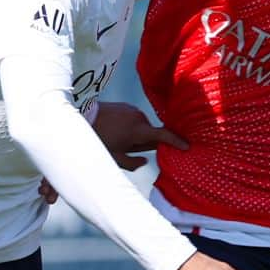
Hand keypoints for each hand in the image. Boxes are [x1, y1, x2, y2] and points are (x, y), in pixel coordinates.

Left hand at [37, 102, 187, 203]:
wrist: (82, 116)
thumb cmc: (98, 140)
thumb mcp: (114, 158)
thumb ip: (132, 163)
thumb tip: (146, 161)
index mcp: (138, 130)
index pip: (163, 135)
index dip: (177, 141)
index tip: (187, 146)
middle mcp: (138, 117)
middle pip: (152, 133)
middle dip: (148, 142)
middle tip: (133, 151)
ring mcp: (132, 109)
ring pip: (143, 127)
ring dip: (138, 135)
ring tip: (119, 140)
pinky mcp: (125, 106)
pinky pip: (135, 120)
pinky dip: (131, 127)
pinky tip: (117, 132)